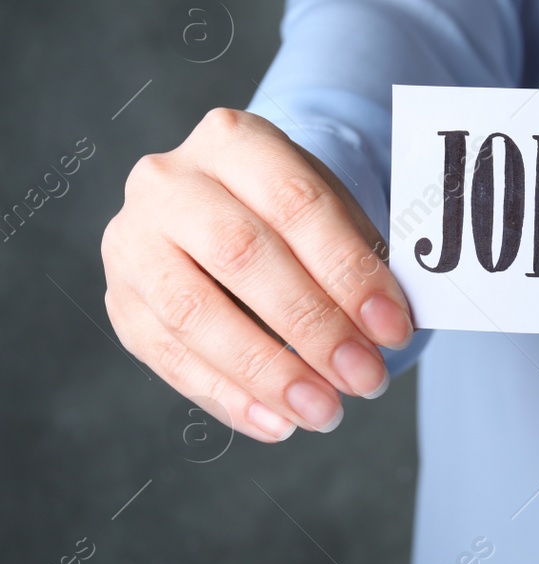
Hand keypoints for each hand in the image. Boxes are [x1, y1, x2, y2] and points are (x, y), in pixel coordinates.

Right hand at [102, 109, 412, 442]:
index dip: (348, 272)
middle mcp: (170, 182)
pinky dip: (225, 396)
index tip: (394, 329)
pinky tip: (275, 423)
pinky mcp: (119, 299)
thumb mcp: (331, 209)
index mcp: (235, 140)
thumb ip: (358, 259)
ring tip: (324, 412)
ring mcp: (133, 241)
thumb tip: (389, 329)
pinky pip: (166, 356)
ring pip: (194, 312)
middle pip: (242, 255)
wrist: (225, 200)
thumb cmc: (293, 211)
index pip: (296, 204)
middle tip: (366, 378)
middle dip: (312, 326)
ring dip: (267, 372)